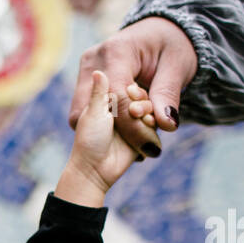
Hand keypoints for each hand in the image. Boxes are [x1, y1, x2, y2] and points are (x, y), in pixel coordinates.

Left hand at [56, 70, 145, 205]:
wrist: (96, 170)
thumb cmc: (89, 140)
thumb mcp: (93, 113)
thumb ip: (99, 92)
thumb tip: (98, 72)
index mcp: (106, 96)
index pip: (125, 81)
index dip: (130, 88)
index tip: (130, 91)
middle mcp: (120, 105)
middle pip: (139, 94)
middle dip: (139, 101)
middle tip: (135, 111)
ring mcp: (132, 118)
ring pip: (148, 106)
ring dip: (147, 112)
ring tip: (140, 118)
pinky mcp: (142, 130)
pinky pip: (155, 121)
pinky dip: (152, 124)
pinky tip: (147, 126)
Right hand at [67, 16, 197, 157]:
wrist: (158, 32)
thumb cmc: (171, 45)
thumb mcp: (178, 67)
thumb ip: (168, 95)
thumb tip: (166, 125)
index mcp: (117, 51)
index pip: (117, 97)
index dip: (132, 125)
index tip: (150, 145)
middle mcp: (93, 60)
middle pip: (92, 109)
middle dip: (119, 130)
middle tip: (147, 136)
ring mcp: (84, 71)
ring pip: (82, 115)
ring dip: (109, 128)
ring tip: (139, 123)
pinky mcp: (83, 83)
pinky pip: (85, 113)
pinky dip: (105, 123)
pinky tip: (127, 120)